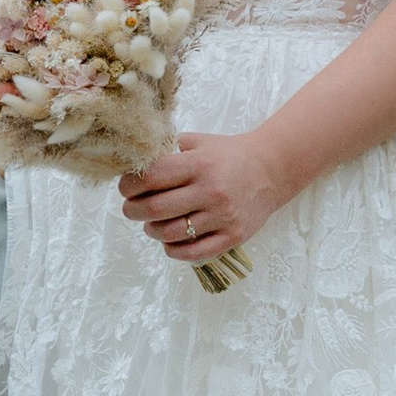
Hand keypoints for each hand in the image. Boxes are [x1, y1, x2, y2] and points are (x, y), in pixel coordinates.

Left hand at [117, 129, 293, 263]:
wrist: (271, 170)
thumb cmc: (229, 155)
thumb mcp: (200, 143)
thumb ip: (169, 149)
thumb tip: (135, 161)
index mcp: (199, 165)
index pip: (151, 177)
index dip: (129, 185)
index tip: (125, 188)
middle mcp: (210, 191)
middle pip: (155, 209)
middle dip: (132, 211)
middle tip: (130, 209)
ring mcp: (222, 216)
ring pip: (171, 233)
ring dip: (152, 231)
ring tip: (151, 224)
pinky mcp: (232, 236)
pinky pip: (193, 253)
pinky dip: (173, 250)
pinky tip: (169, 242)